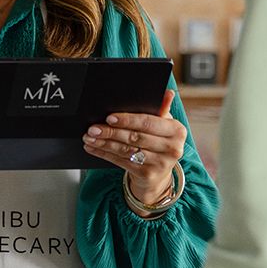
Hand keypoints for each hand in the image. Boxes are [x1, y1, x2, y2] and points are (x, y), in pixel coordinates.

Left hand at [82, 89, 185, 204]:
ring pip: (126, 150)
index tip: (109, 117)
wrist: (159, 174)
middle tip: (93, 128)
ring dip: (104, 143)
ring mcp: (161, 163)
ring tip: (89, 137)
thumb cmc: (158, 143)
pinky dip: (105, 154)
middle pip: (135, 137)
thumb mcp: (162, 126)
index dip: (127, 120)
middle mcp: (172, 148)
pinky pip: (121, 162)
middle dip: (111, 132)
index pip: (148, 122)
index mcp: (177, 130)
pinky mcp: (148, 175)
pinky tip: (94, 148)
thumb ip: (161, 109)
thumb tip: (168, 93)